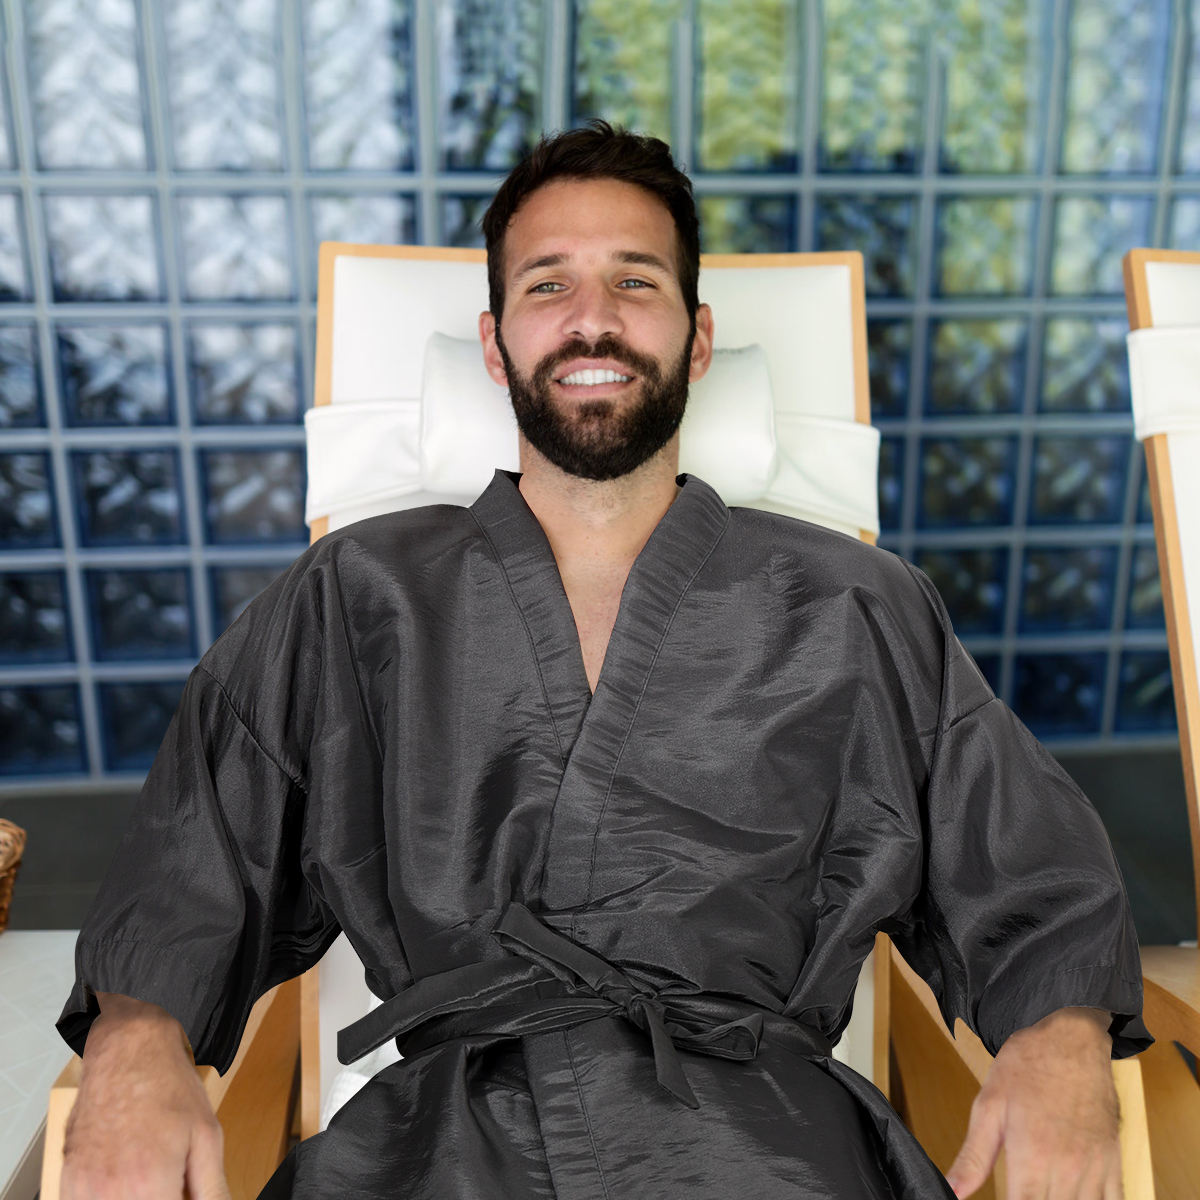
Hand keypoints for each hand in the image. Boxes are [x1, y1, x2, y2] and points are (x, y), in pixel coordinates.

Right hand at [61, 993, 229, 1199]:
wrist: (127, 1051)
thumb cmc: (167, 1087)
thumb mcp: (207, 1135)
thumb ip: (211, 1189)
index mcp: (148, 1187)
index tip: (185, 1193)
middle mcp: (109, 1195)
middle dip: (162, 1198)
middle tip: (174, 1182)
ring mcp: (81, 1191)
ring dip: (137, 1197)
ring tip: (153, 1178)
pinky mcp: (67, 1182)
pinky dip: (111, 1196)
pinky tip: (129, 1179)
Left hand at [946, 1007, 1120, 1199]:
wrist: (1070, 1040)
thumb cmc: (1026, 1067)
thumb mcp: (988, 1106)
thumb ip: (972, 1157)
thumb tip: (952, 1190)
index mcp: (1032, 1158)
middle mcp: (1067, 1170)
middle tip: (1021, 1193)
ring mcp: (1095, 1169)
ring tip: (1041, 1194)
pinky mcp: (1113, 1163)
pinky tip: (1074, 1197)